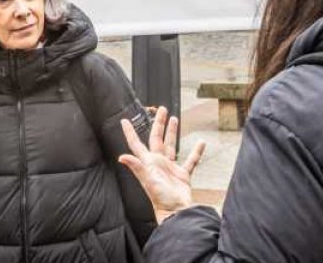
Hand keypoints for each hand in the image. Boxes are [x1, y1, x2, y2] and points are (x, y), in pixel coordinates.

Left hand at [118, 107, 204, 222]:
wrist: (176, 212)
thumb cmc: (160, 199)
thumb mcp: (148, 180)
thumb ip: (136, 167)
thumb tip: (122, 157)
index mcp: (148, 162)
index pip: (136, 144)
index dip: (130, 132)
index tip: (124, 120)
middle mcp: (157, 163)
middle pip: (156, 138)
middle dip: (158, 123)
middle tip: (161, 109)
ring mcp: (170, 168)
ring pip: (171, 145)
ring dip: (172, 133)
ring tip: (174, 119)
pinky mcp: (182, 175)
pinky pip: (190, 160)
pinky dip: (195, 151)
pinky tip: (200, 143)